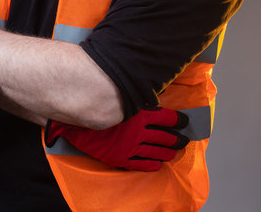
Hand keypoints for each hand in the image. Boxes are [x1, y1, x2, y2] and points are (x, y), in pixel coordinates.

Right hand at [45, 107, 188, 171]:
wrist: (77, 124)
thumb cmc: (96, 106)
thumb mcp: (118, 98)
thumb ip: (136, 99)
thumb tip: (150, 97)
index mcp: (140, 114)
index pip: (167, 117)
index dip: (178, 120)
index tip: (183, 121)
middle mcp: (139, 131)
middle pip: (166, 136)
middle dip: (177, 138)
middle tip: (183, 139)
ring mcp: (132, 146)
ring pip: (158, 151)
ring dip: (169, 152)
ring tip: (173, 152)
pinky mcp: (123, 158)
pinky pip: (144, 163)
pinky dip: (153, 164)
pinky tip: (158, 163)